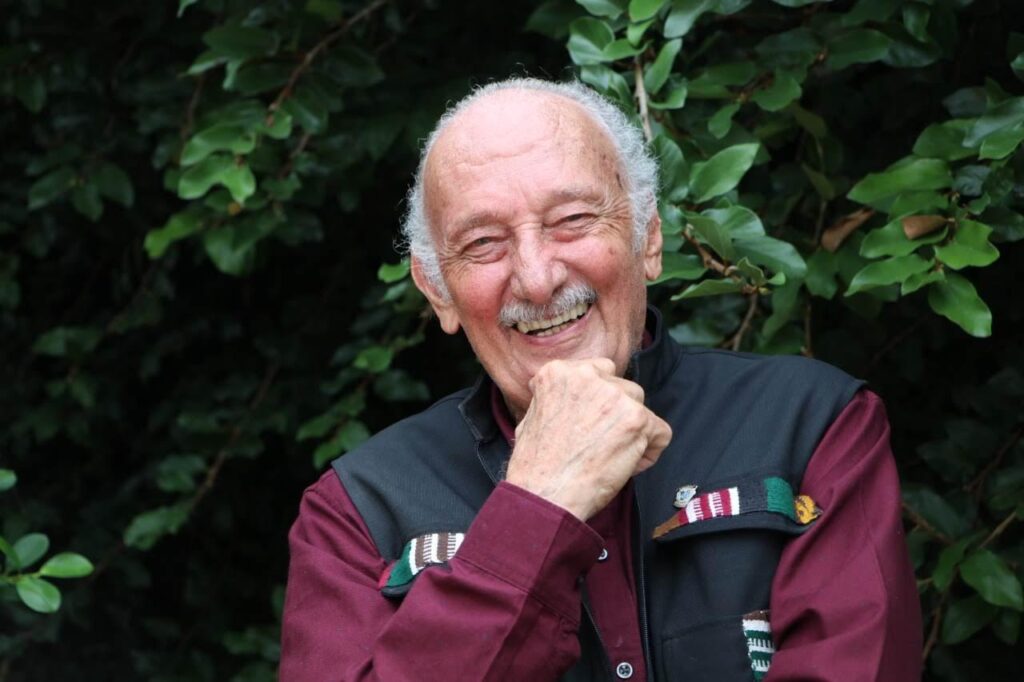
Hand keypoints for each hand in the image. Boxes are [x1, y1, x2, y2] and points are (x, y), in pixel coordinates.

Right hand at [504, 358, 671, 520]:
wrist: (545, 495)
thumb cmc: (535, 466)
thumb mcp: (532, 416)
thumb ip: (556, 398)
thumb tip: (571, 398)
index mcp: (558, 372)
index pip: (596, 373)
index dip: (596, 402)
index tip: (589, 423)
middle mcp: (587, 376)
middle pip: (621, 388)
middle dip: (615, 414)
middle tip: (600, 442)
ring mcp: (614, 396)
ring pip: (640, 408)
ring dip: (632, 431)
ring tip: (610, 457)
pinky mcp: (636, 419)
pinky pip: (660, 432)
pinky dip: (649, 452)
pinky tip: (628, 466)